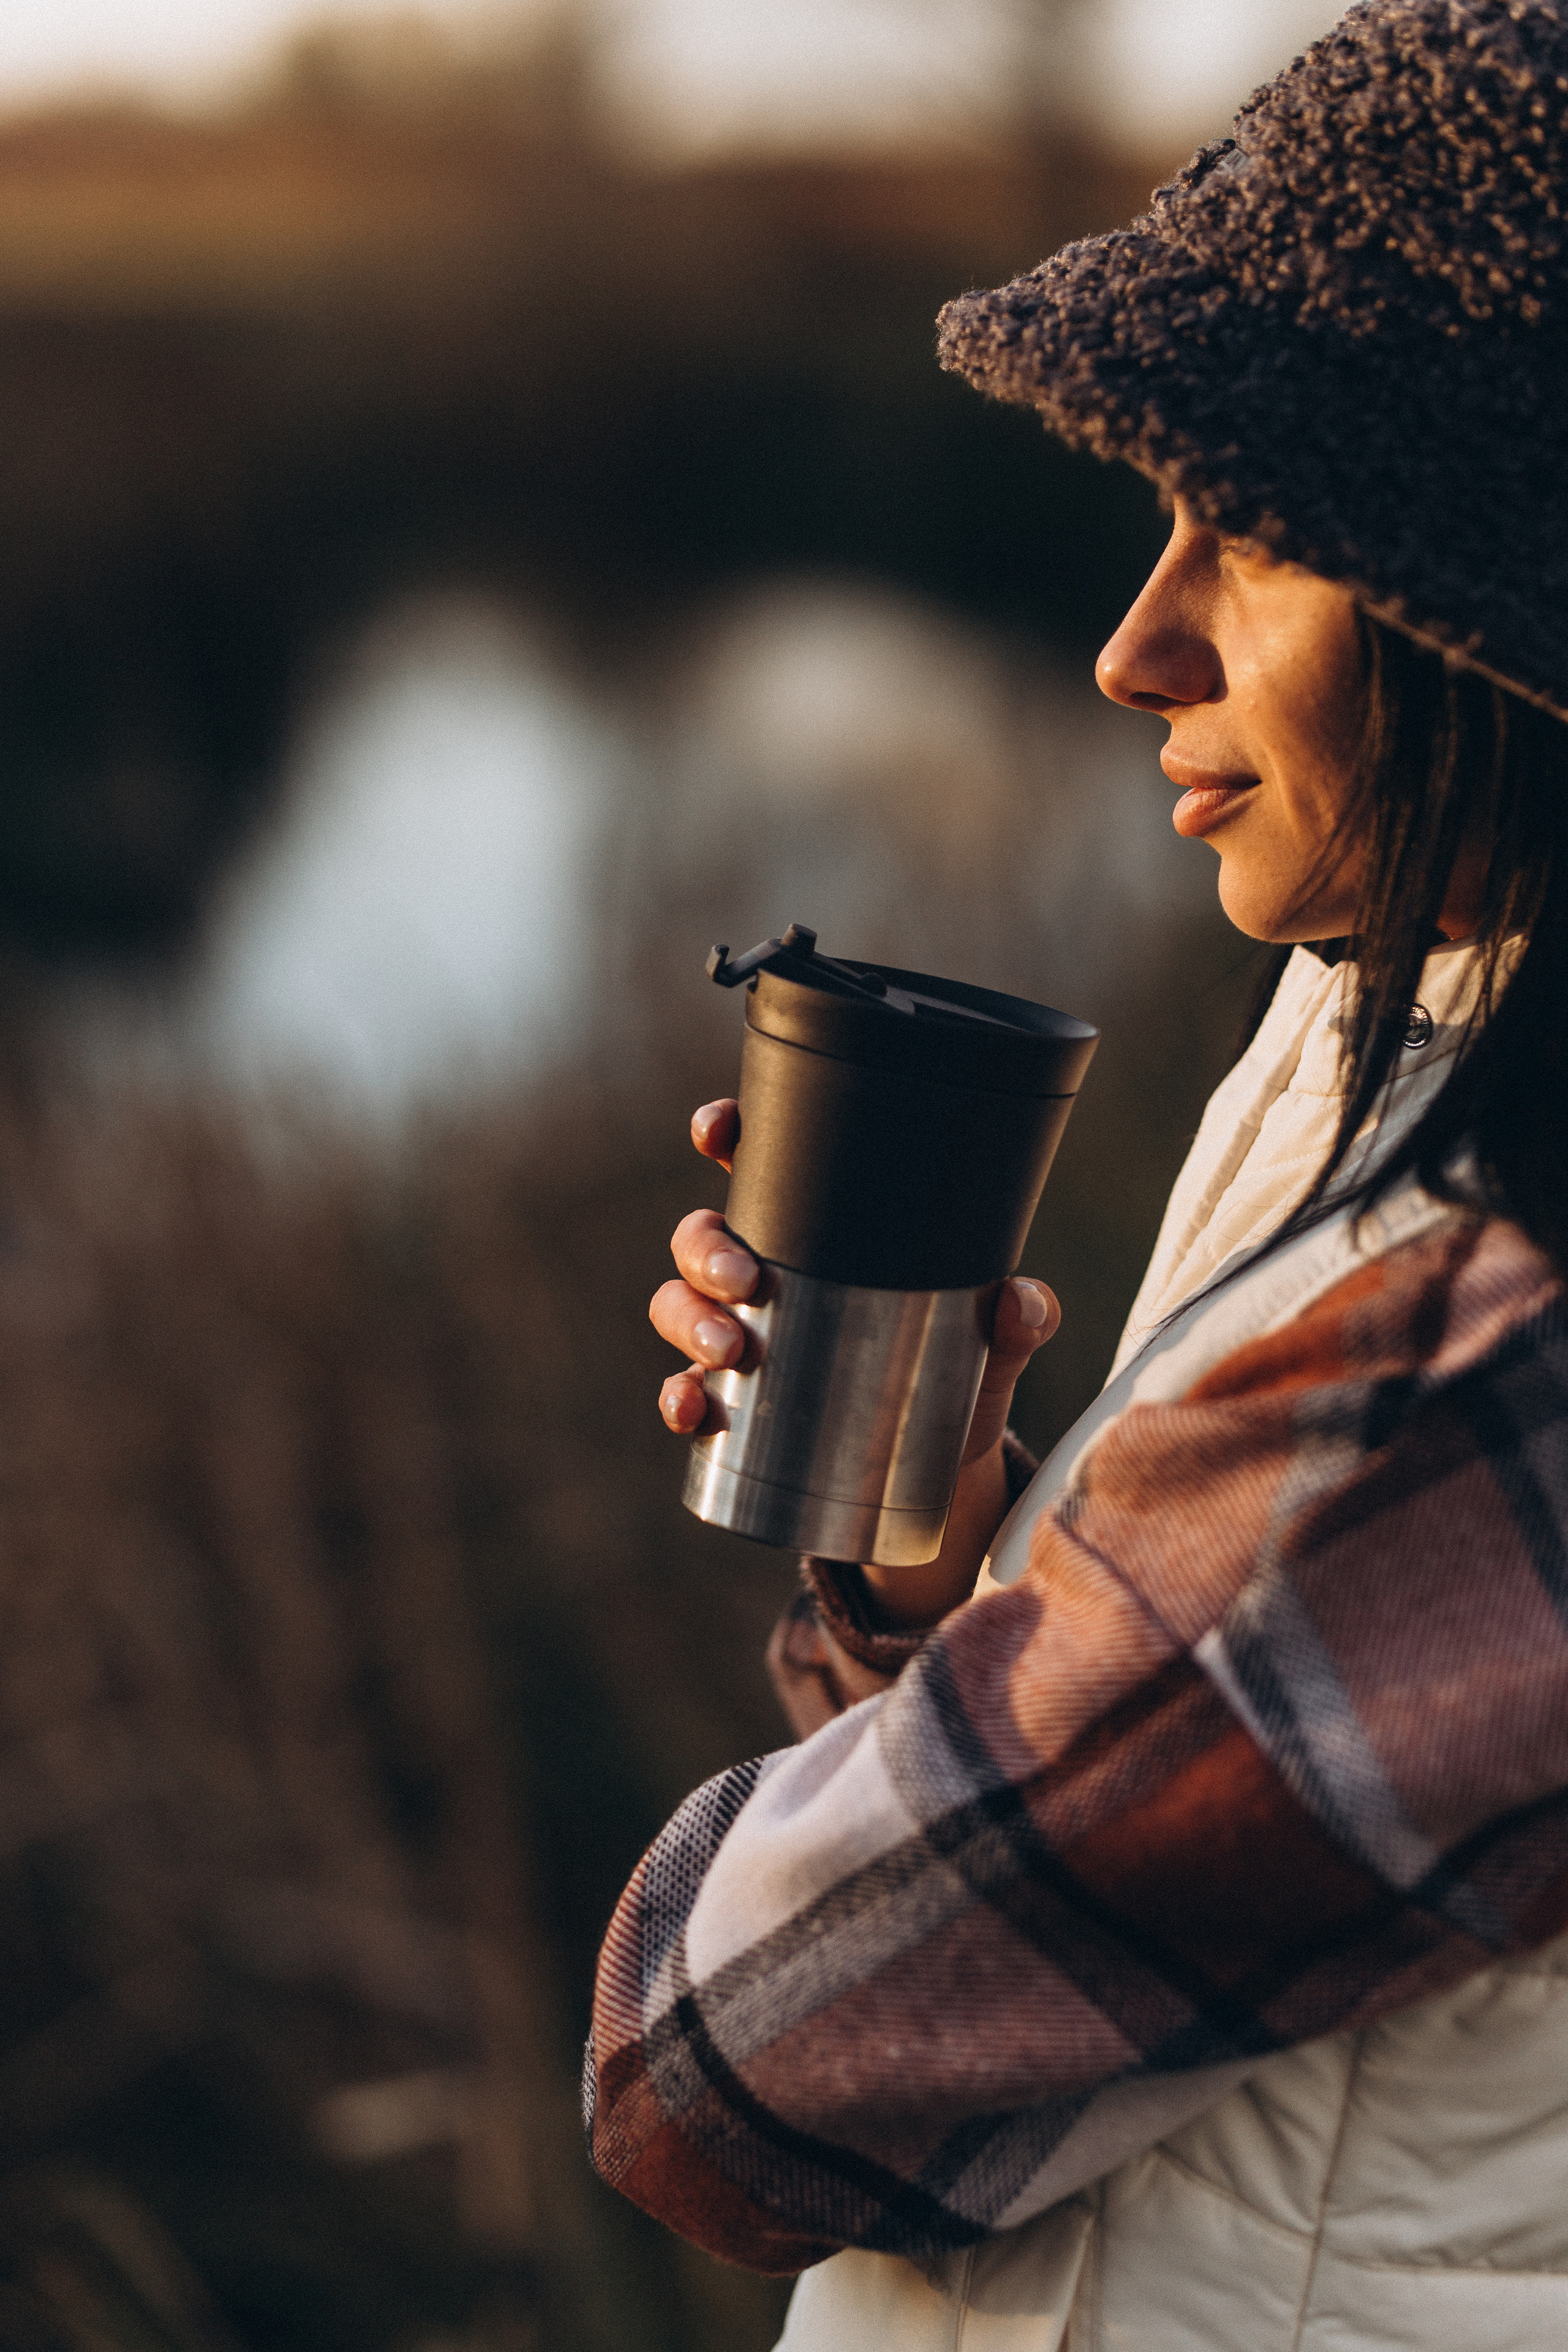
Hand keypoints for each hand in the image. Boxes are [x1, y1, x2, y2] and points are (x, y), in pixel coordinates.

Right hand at [651, 1098, 1058, 1630]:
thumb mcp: (996, 1340)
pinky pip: (680, 1389)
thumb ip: (1022, 1317)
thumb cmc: (958, 1366)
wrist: (941, 1461)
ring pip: (678, 1304)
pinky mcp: (728, 1401)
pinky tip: (692, 1410)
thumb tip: (1019, 1301)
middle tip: (749, 1281)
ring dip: (690, 1320)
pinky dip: (677, 1398)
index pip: (759, 1163)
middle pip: (702, 1233)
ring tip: (732, 1350)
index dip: (725, 1133)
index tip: (717, 1130)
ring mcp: (737, 1333)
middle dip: (709, 1248)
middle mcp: (764, 1270)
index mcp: (818, 1229)